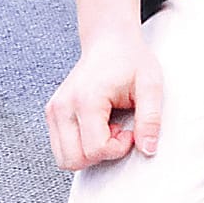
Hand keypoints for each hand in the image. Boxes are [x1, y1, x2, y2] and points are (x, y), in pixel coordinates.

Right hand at [45, 33, 162, 170]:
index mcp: (85, 100)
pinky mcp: (53, 114)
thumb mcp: (151, 85)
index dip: (118, 147)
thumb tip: (148, 149)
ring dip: (90, 151)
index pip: (95, 150)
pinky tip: (98, 125)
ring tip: (108, 127)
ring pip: (64, 158)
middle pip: (73, 160)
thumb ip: (150, 119)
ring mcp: (54, 111)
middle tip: (119, 130)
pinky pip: (62, 147)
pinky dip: (81, 145)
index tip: (131, 131)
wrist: (110, 42)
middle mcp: (62, 107)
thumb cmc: (129, 60)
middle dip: (102, 153)